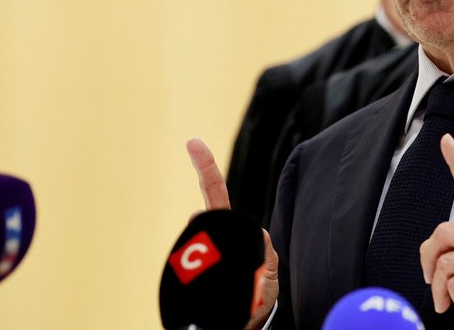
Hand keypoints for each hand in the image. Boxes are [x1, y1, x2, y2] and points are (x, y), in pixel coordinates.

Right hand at [186, 138, 278, 328]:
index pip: (217, 196)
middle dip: (215, 242)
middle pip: (204, 223)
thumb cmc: (255, 303)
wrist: (241, 327)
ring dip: (217, 272)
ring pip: (198, 249)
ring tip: (232, 291)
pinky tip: (216, 296)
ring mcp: (197, 255)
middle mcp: (211, 240)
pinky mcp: (186, 276)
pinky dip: (202, 284)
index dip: (206, 168)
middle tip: (232, 272)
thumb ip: (265, 255)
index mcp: (230, 233)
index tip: (193, 143)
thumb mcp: (268, 278)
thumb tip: (259, 234)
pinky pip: (190, 273)